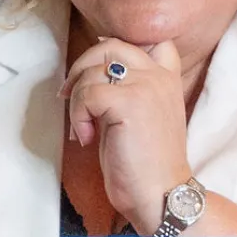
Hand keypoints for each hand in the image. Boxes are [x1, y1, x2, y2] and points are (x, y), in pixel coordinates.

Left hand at [63, 37, 193, 234]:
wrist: (161, 195)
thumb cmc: (146, 164)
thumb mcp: (141, 116)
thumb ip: (127, 91)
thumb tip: (89, 73)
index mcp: (166, 78)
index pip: (146, 41)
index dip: (114, 52)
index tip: (97, 77)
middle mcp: (158, 76)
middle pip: (110, 46)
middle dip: (82, 68)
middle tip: (70, 96)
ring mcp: (145, 86)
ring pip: (93, 71)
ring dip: (77, 100)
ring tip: (83, 128)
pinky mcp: (128, 103)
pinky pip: (87, 94)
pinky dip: (77, 116)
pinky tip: (86, 138)